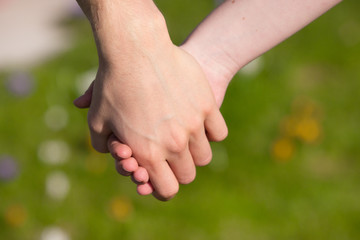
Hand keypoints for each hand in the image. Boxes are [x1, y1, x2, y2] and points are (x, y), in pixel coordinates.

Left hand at [85, 41, 226, 199]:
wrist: (136, 49)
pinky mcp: (208, 106)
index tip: (162, 179)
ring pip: (204, 155)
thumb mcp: (97, 118)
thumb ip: (102, 145)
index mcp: (148, 153)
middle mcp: (174, 144)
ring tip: (185, 137)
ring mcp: (194, 125)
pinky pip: (219, 132)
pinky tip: (200, 122)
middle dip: (178, 169)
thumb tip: (114, 154)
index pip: (166, 190)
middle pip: (188, 175)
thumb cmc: (113, 84)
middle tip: (171, 155)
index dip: (163, 188)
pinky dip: (211, 132)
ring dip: (195, 151)